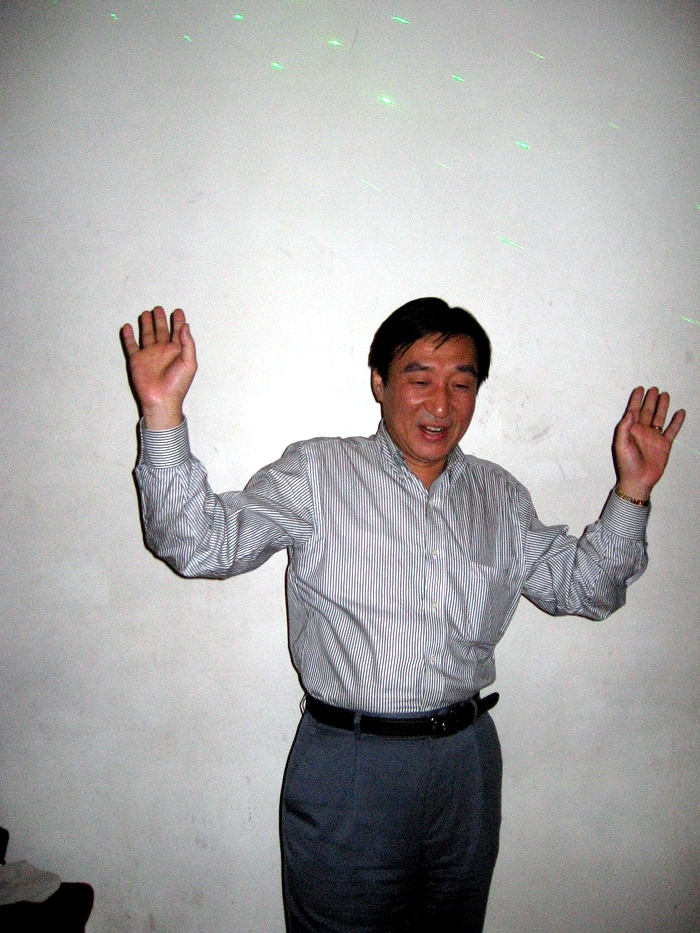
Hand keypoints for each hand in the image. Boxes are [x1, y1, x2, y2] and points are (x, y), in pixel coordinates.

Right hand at [121, 307, 196, 429]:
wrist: (162, 400)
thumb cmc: (178, 385)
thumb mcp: (189, 363)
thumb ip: (188, 344)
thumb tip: (186, 326)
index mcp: (176, 351)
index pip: (177, 332)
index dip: (178, 321)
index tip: (178, 311)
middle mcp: (162, 351)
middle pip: (161, 330)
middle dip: (160, 319)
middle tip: (159, 308)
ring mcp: (149, 355)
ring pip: (146, 335)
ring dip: (146, 324)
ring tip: (145, 313)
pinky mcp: (137, 360)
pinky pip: (131, 345)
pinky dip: (128, 336)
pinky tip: (128, 327)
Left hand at [613, 386, 684, 500]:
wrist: (639, 480)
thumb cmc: (627, 464)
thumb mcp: (620, 445)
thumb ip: (624, 428)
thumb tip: (630, 412)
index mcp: (631, 430)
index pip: (634, 411)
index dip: (636, 400)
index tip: (640, 389)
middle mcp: (643, 431)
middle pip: (647, 411)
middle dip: (650, 400)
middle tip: (654, 389)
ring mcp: (654, 437)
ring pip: (659, 417)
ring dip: (662, 407)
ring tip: (665, 395)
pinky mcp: (664, 444)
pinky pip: (672, 430)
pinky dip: (677, 422)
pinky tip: (680, 412)